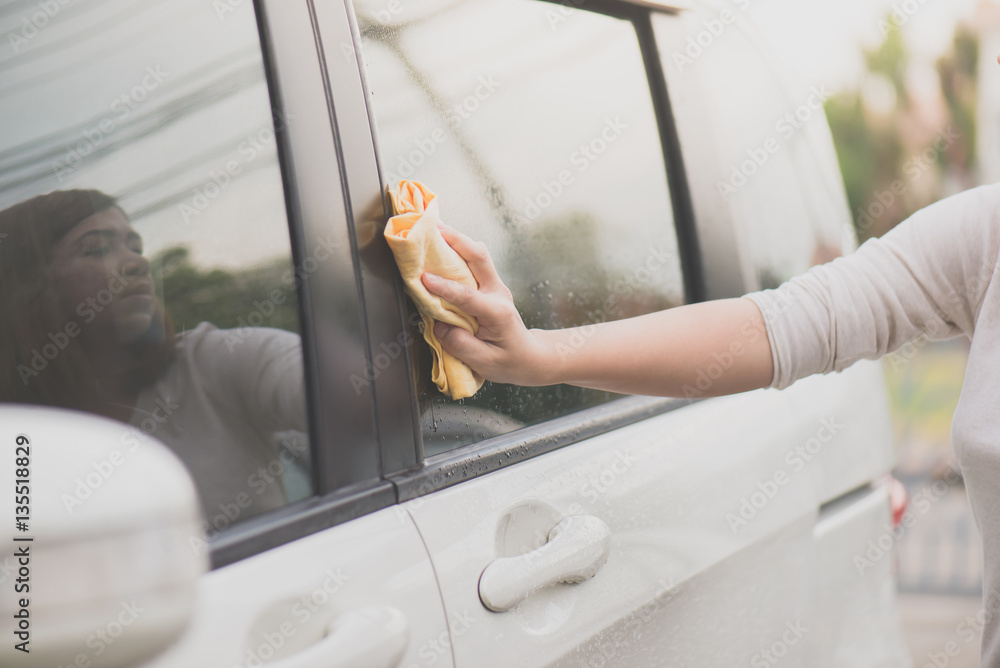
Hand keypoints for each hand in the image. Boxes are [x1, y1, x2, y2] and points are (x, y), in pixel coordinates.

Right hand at [420, 224, 555, 385]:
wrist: (530, 357)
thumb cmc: (510, 362)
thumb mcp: (485, 363)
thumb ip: (460, 344)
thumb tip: (439, 325)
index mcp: (497, 313)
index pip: (467, 296)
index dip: (444, 287)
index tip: (424, 278)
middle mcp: (498, 293)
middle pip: (479, 257)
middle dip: (456, 240)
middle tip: (432, 228)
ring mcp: (495, 286)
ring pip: (478, 254)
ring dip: (457, 240)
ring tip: (434, 229)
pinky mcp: (489, 285)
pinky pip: (474, 262)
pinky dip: (458, 250)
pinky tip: (442, 245)